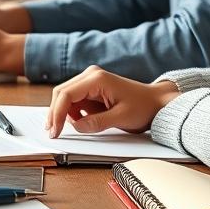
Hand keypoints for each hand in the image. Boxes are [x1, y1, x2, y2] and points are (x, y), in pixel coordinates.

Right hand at [45, 66, 180, 137]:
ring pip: (65, 96)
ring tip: (70, 128)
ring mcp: (90, 81)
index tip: (54, 131)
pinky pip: (74, 100)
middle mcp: (90, 75)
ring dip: (63, 113)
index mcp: (97, 79)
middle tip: (53, 133)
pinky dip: (71, 112)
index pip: (66, 94)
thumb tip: (76, 126)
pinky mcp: (91, 88)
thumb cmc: (143, 107)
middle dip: (55, 114)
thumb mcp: (121, 118)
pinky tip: (79, 121)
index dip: (57, 114)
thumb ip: (97, 123)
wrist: (155, 102)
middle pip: (61, 93)